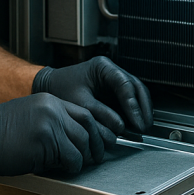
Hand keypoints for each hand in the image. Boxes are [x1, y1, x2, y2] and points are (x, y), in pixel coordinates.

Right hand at [0, 93, 111, 175]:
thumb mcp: (28, 116)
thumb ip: (51, 122)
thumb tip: (73, 143)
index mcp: (50, 101)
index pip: (85, 113)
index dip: (94, 130)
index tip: (96, 143)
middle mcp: (53, 109)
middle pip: (89, 127)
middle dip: (95, 146)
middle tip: (93, 158)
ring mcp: (50, 123)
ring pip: (82, 143)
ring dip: (82, 158)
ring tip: (74, 165)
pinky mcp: (46, 141)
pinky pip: (70, 157)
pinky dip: (71, 166)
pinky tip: (62, 169)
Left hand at [33, 56, 153, 134]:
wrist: (49, 88)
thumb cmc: (60, 90)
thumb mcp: (79, 103)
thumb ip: (101, 114)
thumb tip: (121, 126)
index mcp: (103, 67)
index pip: (125, 84)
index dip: (133, 105)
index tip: (137, 122)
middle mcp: (111, 71)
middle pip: (136, 87)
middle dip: (142, 108)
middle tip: (144, 126)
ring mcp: (114, 80)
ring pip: (136, 93)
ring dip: (141, 110)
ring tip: (142, 128)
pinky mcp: (113, 91)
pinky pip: (129, 100)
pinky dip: (133, 112)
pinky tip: (135, 125)